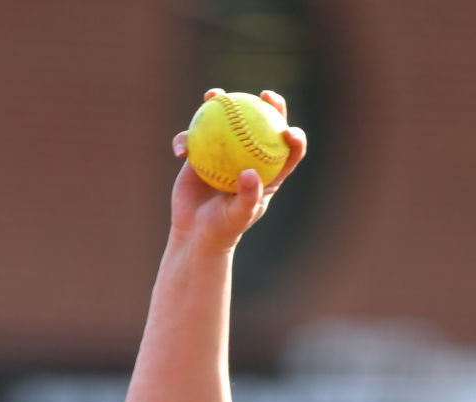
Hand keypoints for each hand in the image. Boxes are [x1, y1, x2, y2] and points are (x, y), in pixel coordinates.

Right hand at [170, 88, 306, 251]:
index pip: (288, 153)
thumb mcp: (236, 217)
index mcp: (267, 173)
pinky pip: (193, 138)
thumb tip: (250, 172)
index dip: (294, 138)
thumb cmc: (221, 229)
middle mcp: (249, 157)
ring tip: (214, 95)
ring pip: (227, 120)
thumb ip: (247, 197)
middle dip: (270, 105)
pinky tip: (180, 148)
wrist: (196, 233)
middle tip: (265, 95)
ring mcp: (225, 151)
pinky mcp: (201, 151)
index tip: (288, 131)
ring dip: (222, 102)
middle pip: (264, 125)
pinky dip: (185, 141)